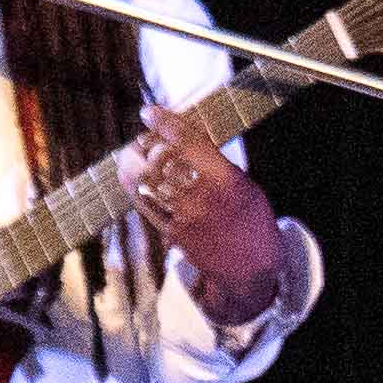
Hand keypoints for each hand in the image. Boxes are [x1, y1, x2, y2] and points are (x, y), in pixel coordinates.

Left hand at [121, 107, 288, 315]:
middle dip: (144, 145)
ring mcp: (185, 217)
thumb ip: (216, 165)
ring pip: (146, 183)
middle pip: (160, 161)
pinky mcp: (173, 233)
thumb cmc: (251, 221)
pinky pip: (146, 205)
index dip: (164, 123)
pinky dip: (135, 187)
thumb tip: (184, 141)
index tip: (149, 112)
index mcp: (227, 180)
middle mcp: (203, 197)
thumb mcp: (246, 186)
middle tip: (141, 138)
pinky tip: (133, 178)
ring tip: (131, 155)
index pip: (188, 143)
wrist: (251, 270)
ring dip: (132, 164)